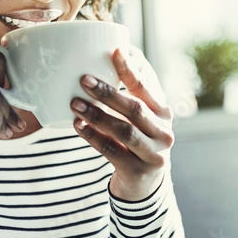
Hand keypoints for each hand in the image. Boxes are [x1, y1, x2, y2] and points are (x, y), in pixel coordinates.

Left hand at [71, 48, 174, 200]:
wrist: (144, 186)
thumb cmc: (136, 144)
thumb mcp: (140, 122)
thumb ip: (127, 100)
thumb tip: (98, 68)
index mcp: (163, 114)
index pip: (146, 88)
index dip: (130, 70)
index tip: (114, 51)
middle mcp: (163, 133)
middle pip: (134, 109)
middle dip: (107, 93)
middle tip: (83, 79)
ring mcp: (153, 154)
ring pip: (123, 130)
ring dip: (97, 115)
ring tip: (74, 103)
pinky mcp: (138, 171)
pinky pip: (111, 150)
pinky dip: (93, 136)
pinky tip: (78, 126)